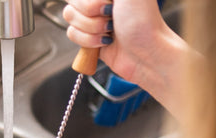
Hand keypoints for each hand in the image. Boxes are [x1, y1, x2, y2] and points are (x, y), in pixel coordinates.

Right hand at [63, 0, 186, 116]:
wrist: (146, 54)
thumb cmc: (143, 20)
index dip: (90, 1)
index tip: (108, 4)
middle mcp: (100, 0)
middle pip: (72, 2)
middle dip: (90, 14)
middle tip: (111, 18)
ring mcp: (93, 18)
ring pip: (70, 18)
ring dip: (90, 29)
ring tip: (110, 32)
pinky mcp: (89, 37)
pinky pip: (72, 35)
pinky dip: (88, 41)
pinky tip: (105, 42)